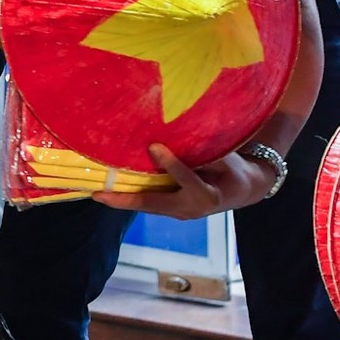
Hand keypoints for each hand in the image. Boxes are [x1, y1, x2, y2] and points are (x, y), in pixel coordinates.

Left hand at [95, 144, 275, 217]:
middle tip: (99, 193)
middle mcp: (190, 209)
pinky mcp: (172, 210)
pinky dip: (130, 197)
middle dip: (124, 199)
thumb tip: (180, 127)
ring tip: (96, 192)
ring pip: (147, 206)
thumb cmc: (234, 169)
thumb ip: (205, 149)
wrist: (243, 190)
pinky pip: (149, 203)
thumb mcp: (226, 157)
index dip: (171, 164)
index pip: (186, 179)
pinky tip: (110, 190)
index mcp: (208, 195)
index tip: (154, 146)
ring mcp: (179, 212)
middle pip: (153, 203)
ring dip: (121, 200)